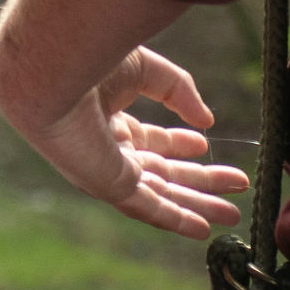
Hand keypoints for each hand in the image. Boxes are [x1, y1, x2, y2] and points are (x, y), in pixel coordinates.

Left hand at [8, 44, 250, 241]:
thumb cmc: (89, 60)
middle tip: (236, 186)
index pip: (150, 141)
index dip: (180, 145)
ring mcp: (109, 171)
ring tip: (233, 212)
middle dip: (201, 182)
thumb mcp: (144, 70)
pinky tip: (203, 230)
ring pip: (162, 196)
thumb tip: (206, 120)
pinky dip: (177, 220)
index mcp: (111, 122)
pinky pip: (149, 209)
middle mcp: (109, 151)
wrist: (53, 73)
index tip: (205, 145)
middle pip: (163, 173)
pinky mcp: (110, 186)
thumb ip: (178, 92)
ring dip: (198, 206)